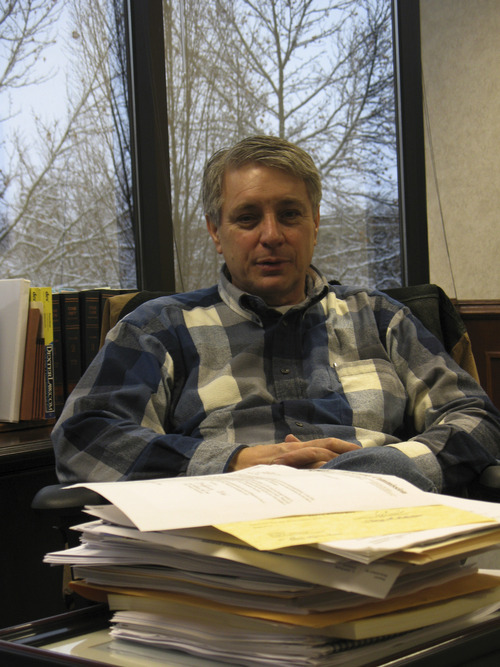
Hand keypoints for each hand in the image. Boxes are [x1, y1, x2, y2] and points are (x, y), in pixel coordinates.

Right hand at [228, 434, 360, 470]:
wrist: (234, 463)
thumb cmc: (257, 461)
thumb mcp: (277, 454)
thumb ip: (292, 451)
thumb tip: (296, 442)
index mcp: (296, 448)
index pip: (324, 443)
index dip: (342, 445)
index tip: (359, 450)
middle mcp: (294, 450)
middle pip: (323, 447)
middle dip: (342, 451)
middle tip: (361, 457)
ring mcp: (286, 459)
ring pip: (313, 456)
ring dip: (331, 459)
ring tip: (348, 463)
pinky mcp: (278, 467)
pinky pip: (298, 468)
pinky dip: (311, 469)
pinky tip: (324, 473)